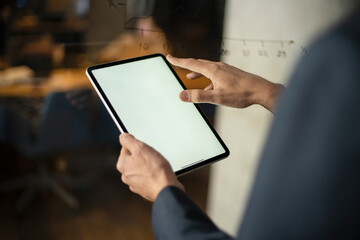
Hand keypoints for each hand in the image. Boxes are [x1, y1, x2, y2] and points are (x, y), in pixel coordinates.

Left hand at [116, 133, 183, 201]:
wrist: (166, 189)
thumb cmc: (155, 170)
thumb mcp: (141, 148)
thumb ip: (129, 140)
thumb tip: (123, 137)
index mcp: (122, 165)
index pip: (126, 148)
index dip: (137, 145)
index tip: (144, 148)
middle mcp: (126, 175)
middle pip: (134, 158)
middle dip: (143, 155)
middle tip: (152, 157)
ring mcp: (135, 183)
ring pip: (141, 167)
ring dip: (148, 165)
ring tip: (157, 166)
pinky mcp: (144, 189)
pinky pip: (147, 177)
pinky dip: (152, 174)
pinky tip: (158, 173)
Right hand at [167, 55, 283, 112]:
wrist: (261, 91)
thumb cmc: (241, 94)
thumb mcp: (218, 97)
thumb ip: (199, 96)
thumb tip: (182, 95)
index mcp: (213, 70)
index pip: (192, 63)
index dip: (179, 61)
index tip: (169, 57)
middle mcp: (219, 67)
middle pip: (198, 63)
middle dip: (186, 64)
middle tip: (176, 62)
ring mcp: (225, 70)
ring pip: (207, 69)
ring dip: (197, 72)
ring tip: (190, 76)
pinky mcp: (231, 74)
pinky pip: (215, 75)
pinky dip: (207, 80)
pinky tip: (208, 89)